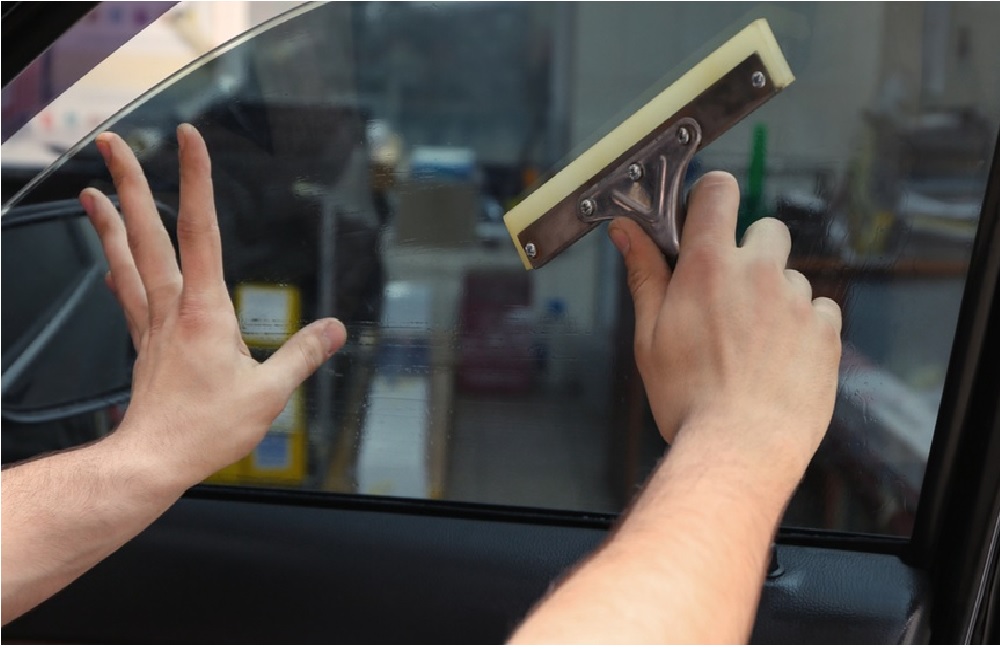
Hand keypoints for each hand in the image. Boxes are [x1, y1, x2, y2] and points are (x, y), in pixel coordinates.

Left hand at [79, 124, 345, 486]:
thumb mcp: (270, 393)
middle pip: (147, 233)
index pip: (201, 230)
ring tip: (92, 189)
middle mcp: (172, 309)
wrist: (153, 460)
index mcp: (205, 311)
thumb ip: (303, 355)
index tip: (189, 139)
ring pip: (127, 259)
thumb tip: (333, 329)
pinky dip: (116, 267)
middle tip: (112, 144)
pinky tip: (110, 260)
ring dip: (109, 221)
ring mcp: (152, 325)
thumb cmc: (204, 430)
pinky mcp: (144, 344)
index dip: (197, 180)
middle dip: (131, 182)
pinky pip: (127, 293)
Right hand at [608, 171, 841, 472]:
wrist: (740, 448)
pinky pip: (818, 310)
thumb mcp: (649, 335)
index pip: (718, 191)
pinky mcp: (826, 331)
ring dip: (773, 296)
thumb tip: (626, 230)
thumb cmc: (688, 397)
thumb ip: (644, 274)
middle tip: (728, 294)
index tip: (702, 223)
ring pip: (790, 276)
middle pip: (766, 228)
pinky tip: (779, 358)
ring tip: (752, 343)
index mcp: (708, 266)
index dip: (711, 199)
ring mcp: (796, 301)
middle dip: (749, 252)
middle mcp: (758, 272)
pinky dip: (802, 326)